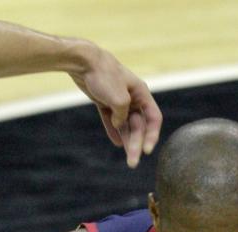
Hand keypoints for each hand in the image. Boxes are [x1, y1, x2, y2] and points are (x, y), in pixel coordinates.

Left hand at [69, 45, 161, 167]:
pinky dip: (115, 131)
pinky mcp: (105, 102)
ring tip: (128, 159)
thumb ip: (122, 115)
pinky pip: (112, 121)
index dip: (152, 135)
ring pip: (126, 125)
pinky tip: (117, 143)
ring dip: (128, 141)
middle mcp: (132, 98)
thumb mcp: (119, 98)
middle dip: (136, 144)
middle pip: (139, 126)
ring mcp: (118, 100)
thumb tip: (120, 124)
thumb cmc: (105, 75)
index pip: (153, 118)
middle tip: (132, 162)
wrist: (84, 62)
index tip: (147, 150)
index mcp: (141, 94)